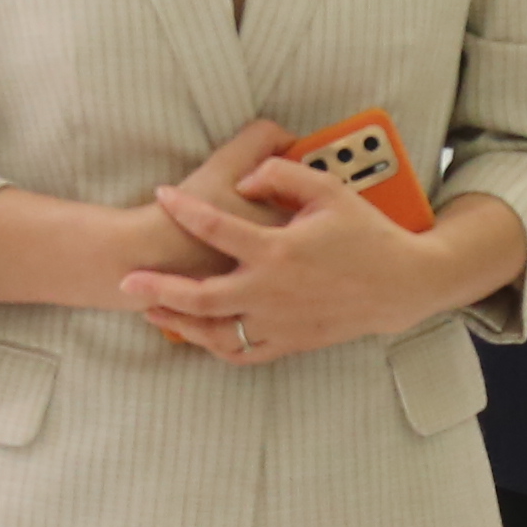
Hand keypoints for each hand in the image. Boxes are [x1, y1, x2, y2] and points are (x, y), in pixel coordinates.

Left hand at [122, 136, 455, 364]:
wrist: (400, 286)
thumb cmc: (366, 235)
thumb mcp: (329, 190)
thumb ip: (282, 174)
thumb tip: (247, 178)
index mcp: (278, 250)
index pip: (215, 226)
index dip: (184, 207)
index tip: (164, 196)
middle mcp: (272, 291)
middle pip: (199, 295)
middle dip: (158, 288)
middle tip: (126, 281)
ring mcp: (279, 322)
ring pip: (215, 332)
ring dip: (178, 322)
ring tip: (151, 310)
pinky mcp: (289, 342)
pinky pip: (242, 352)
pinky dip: (215, 345)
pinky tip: (197, 333)